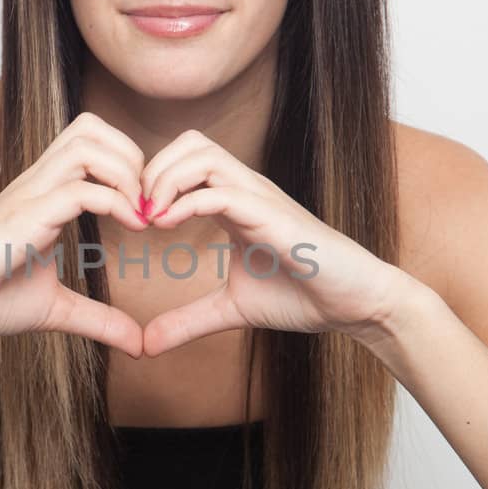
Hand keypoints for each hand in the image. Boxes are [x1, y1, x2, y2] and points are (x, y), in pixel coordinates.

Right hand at [0, 113, 149, 355]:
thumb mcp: (56, 310)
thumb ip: (99, 319)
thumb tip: (139, 344)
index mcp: (44, 193)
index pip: (91, 140)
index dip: (129, 162)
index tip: (148, 211)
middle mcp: (38, 183)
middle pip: (92, 126)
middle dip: (133, 156)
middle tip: (148, 203)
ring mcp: (30, 196)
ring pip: (87, 143)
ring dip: (127, 172)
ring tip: (140, 213)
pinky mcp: (25, 217)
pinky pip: (79, 190)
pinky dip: (117, 202)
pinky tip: (132, 228)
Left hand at [138, 129, 403, 356]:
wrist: (355, 302)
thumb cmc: (303, 295)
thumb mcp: (231, 309)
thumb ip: (188, 321)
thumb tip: (146, 345)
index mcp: (235, 201)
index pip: (185, 159)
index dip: (151, 180)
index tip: (132, 219)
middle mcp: (246, 189)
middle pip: (189, 142)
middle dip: (152, 170)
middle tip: (135, 213)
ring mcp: (261, 197)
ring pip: (203, 154)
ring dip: (165, 179)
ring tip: (150, 218)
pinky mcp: (273, 215)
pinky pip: (222, 191)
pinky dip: (186, 202)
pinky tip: (167, 226)